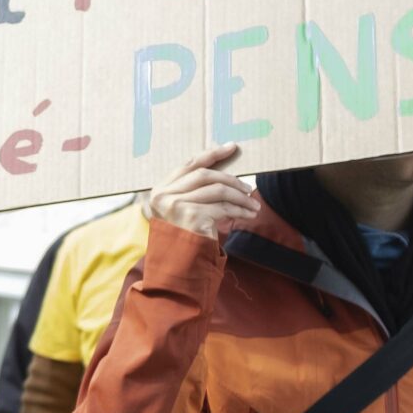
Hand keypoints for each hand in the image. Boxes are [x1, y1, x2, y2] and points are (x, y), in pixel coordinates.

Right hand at [142, 143, 259, 241]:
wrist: (179, 265)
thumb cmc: (183, 236)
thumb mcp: (181, 210)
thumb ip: (191, 191)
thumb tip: (222, 168)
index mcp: (159, 189)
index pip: (189, 164)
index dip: (212, 155)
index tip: (231, 147)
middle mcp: (164, 195)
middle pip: (205, 175)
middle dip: (231, 179)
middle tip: (248, 188)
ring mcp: (177, 205)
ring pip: (218, 190)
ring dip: (240, 197)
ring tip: (253, 204)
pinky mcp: (192, 217)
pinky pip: (223, 208)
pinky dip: (239, 210)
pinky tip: (249, 214)